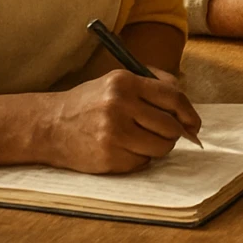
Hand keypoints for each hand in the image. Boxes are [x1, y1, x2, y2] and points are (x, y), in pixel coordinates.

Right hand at [39, 69, 202, 173]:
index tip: (194, 123)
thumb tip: (185, 107)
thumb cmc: (89, 103)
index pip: (173, 97)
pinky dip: (140, 158)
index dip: (190, 113)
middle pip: (171, 126)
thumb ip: (153, 86)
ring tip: (143, 140)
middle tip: (167, 134)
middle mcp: (120, 105)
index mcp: (125, 82)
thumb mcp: (117, 81)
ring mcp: (113, 133)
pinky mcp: (108, 157)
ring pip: (161, 147)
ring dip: (159, 147)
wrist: (49, 126)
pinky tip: (124, 149)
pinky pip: (142, 162)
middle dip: (175, 133)